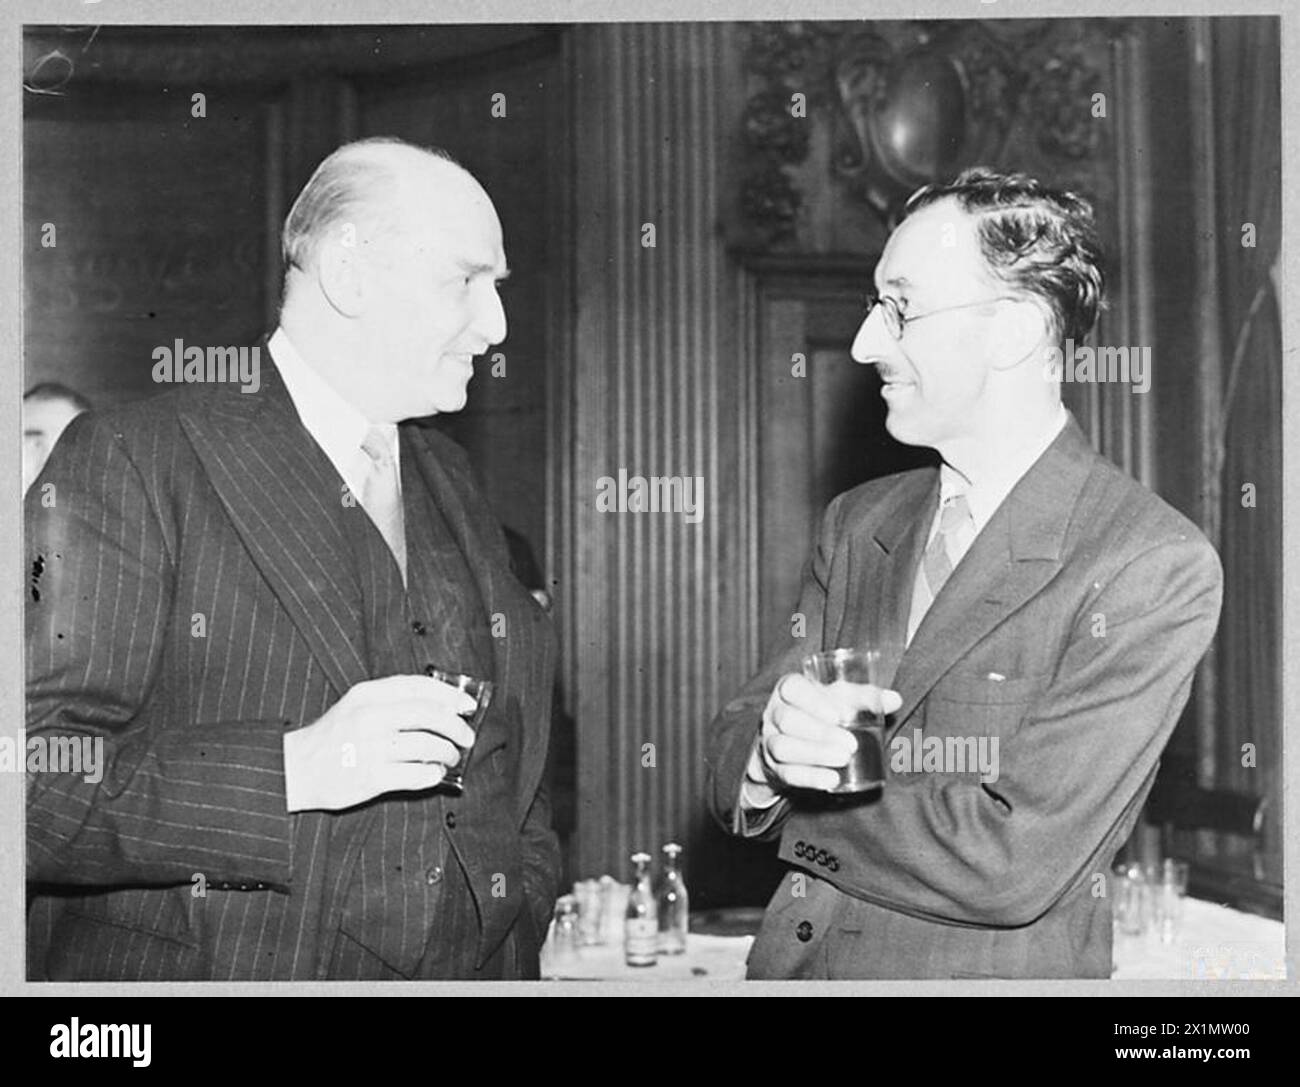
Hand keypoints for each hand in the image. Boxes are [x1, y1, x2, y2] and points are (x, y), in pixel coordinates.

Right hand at [283, 674, 477, 811]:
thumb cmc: (332, 737)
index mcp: (367, 694)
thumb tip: (442, 705)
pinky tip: (434, 774)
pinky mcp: (371, 777)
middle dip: (456, 726)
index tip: (467, 705)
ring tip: (450, 757)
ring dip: (448, 752)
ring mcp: (371, 747)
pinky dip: (433, 774)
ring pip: (428, 745)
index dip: (450, 695)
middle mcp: (370, 716)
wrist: (295, 769)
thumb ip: (391, 700)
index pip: (419, 686)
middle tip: (467, 737)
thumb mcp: (355, 705)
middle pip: (430, 715)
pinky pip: (417, 774)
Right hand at [753, 673, 901, 792]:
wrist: (792, 739)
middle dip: (821, 733)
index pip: (793, 688)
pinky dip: (810, 777)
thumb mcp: (837, 698)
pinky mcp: (773, 767)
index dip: (814, 701)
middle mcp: (773, 712)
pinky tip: (832, 780)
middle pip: (789, 720)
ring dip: (815, 755)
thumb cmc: (820, 710)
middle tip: (851, 744)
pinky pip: (786, 773)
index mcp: (789, 688)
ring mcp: (769, 740)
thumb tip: (894, 700)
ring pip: (783, 747)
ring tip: (843, 760)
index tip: (842, 716)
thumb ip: (863, 697)